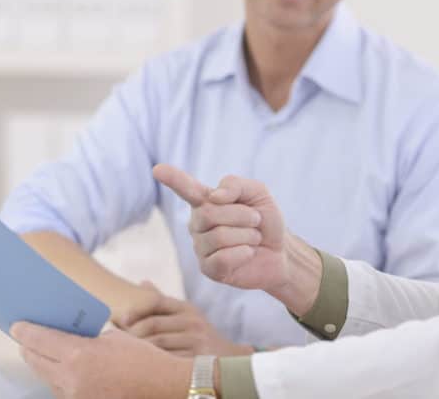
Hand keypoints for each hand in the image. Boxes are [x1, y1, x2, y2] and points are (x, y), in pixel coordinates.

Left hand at [10, 322, 190, 398]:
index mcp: (79, 355)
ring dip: (43, 365)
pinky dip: (59, 379)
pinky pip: (62, 391)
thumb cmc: (143, 358)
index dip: (25, 331)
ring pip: (48, 379)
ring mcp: (76, 397)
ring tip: (41, 353)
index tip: (16, 325)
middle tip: (24, 338)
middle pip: (36, 362)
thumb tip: (71, 340)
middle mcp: (71, 379)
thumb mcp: (114, 338)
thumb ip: (87, 339)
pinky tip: (63, 370)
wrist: (164, 387)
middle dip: (28, 349)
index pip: (40, 341)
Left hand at [116, 280, 254, 356]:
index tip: (121, 319)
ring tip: (126, 353)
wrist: (229, 359)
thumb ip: (164, 303)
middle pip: (154, 324)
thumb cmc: (200, 336)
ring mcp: (196, 339)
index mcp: (187, 308)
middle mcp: (192, 320)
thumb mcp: (187, 316)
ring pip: (158, 343)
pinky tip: (143, 364)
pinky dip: (152, 361)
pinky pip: (167, 359)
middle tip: (118, 341)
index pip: (158, 302)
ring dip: (139, 348)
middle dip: (133, 333)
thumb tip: (143, 282)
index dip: (136, 309)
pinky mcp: (197, 357)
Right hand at [153, 164, 287, 291]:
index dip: (173, 178)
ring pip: (218, 236)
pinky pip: (222, 258)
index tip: (157, 169)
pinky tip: (248, 253)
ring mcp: (201, 247)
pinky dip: (243, 253)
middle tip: (256, 220)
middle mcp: (198, 223)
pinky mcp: (208, 269)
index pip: (186, 188)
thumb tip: (214, 197)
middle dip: (241, 215)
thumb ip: (235, 185)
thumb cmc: (265, 220)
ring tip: (253, 238)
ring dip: (247, 235)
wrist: (280, 251)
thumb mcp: (258, 193)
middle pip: (209, 213)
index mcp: (206, 201)